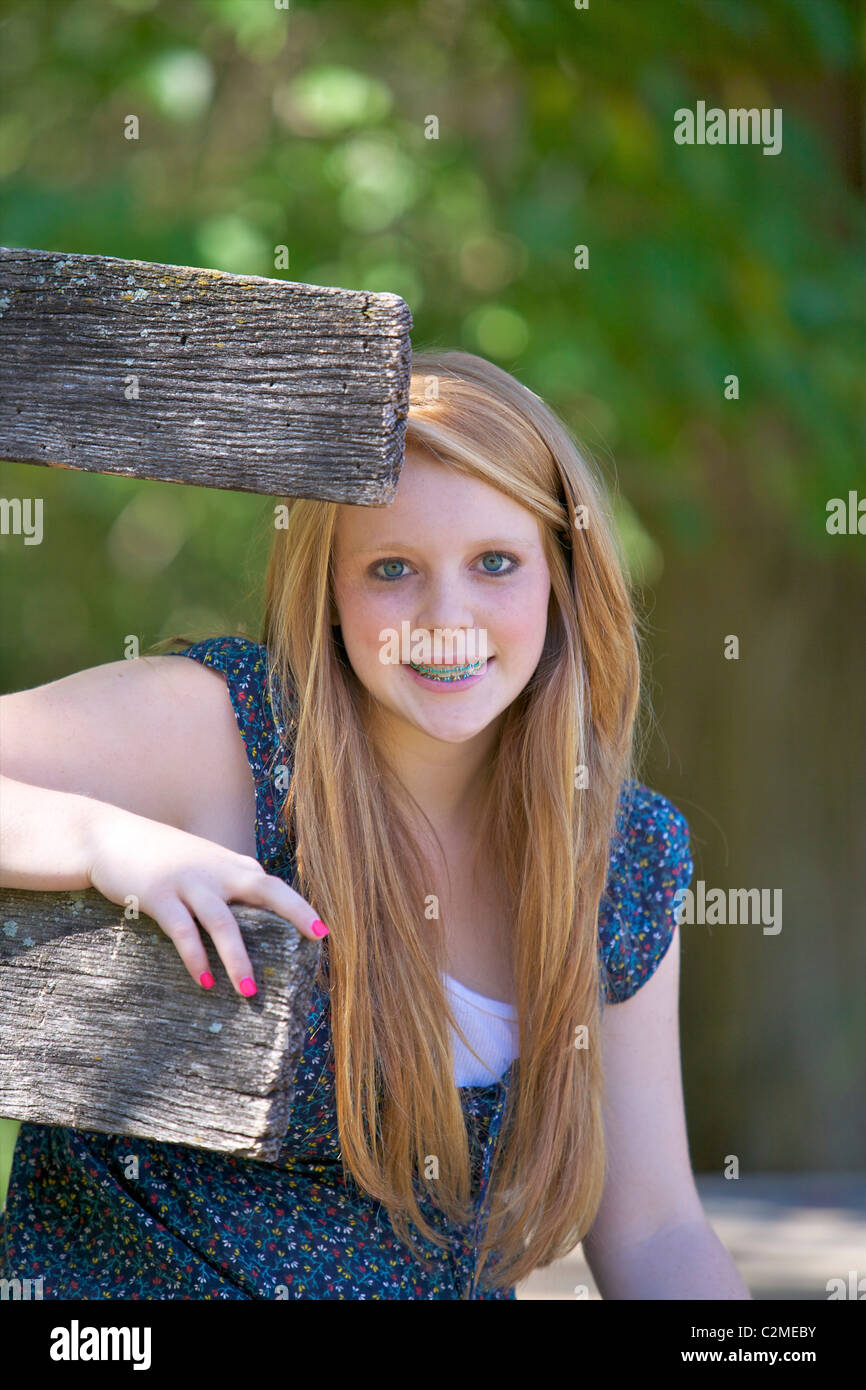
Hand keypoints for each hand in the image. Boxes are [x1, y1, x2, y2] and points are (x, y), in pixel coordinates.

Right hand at [86, 809, 326, 995]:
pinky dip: (195, 958)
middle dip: (294, 913)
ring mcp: (188, 882)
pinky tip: (204, 981)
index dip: (299, 909)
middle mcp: (216, 870)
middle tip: (316, 940)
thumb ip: (230, 880)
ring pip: (223, 921)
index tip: (322, 934)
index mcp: (230, 865)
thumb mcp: (202, 862)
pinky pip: (182, 931)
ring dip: (238, 958)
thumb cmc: (162, 856)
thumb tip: (257, 908)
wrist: (110, 836)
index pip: (273, 886)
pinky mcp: (158, 896)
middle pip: (264, 890)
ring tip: (250, 991)